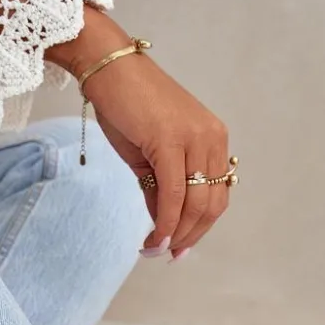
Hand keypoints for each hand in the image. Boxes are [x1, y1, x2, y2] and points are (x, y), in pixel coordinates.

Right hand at [47, 8, 231, 257]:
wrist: (108, 69)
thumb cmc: (125, 108)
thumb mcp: (148, 156)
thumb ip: (160, 189)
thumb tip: (164, 224)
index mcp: (212, 139)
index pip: (217, 195)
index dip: (200, 228)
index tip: (179, 249)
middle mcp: (211, 137)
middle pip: (212, 204)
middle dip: (190, 237)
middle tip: (167, 255)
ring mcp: (195, 137)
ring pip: (197, 203)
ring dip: (178, 235)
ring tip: (155, 250)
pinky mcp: (172, 140)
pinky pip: (175, 194)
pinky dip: (167, 222)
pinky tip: (156, 238)